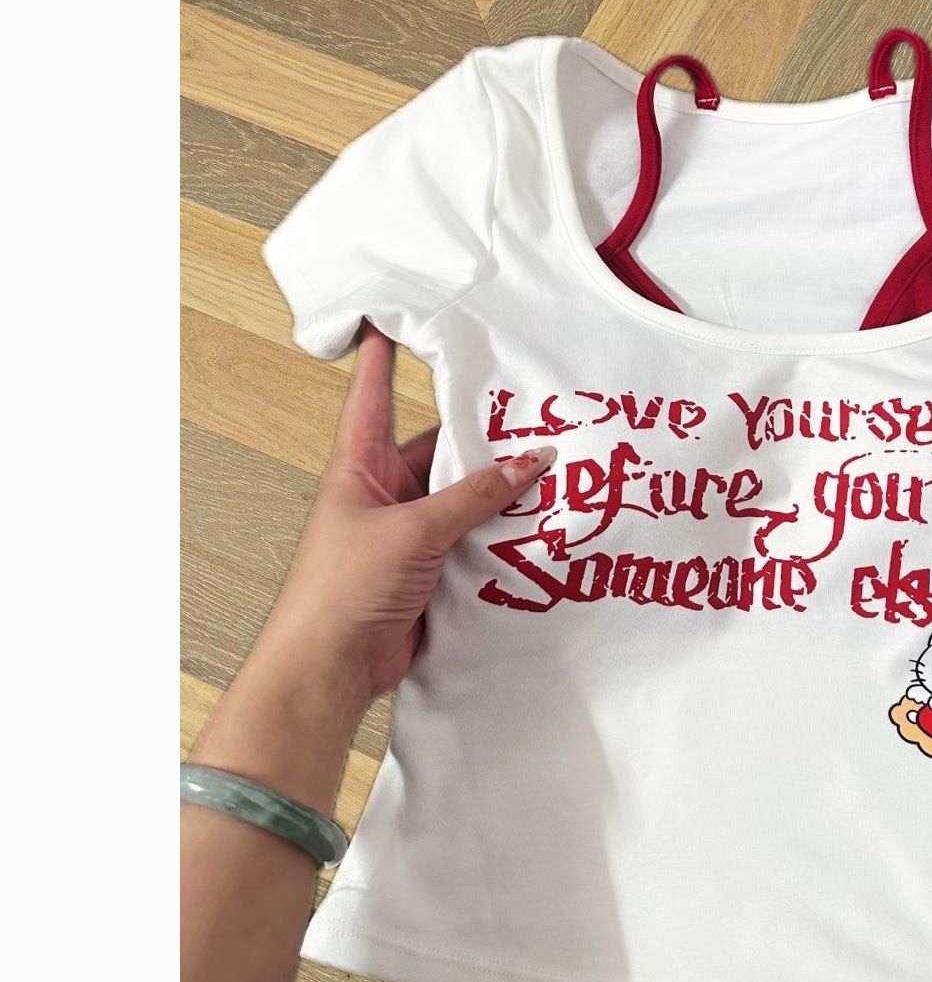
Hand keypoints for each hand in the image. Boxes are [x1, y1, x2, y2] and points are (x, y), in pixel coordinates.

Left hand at [252, 324, 554, 719]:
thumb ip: (474, 496)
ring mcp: (409, 531)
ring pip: (465, 495)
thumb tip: (531, 461)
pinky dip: (502, 531)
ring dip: (500, 489)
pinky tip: (539, 520)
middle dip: (484, 437)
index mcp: (359, 466)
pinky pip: (474, 537)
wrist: (330, 671)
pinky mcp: (431, 569)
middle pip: (441, 448)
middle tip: (533, 409)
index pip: (374, 394)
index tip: (394, 310)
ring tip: (551, 465)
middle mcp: (384, 491)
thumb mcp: (413, 531)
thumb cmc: (342, 590)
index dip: (383, 353)